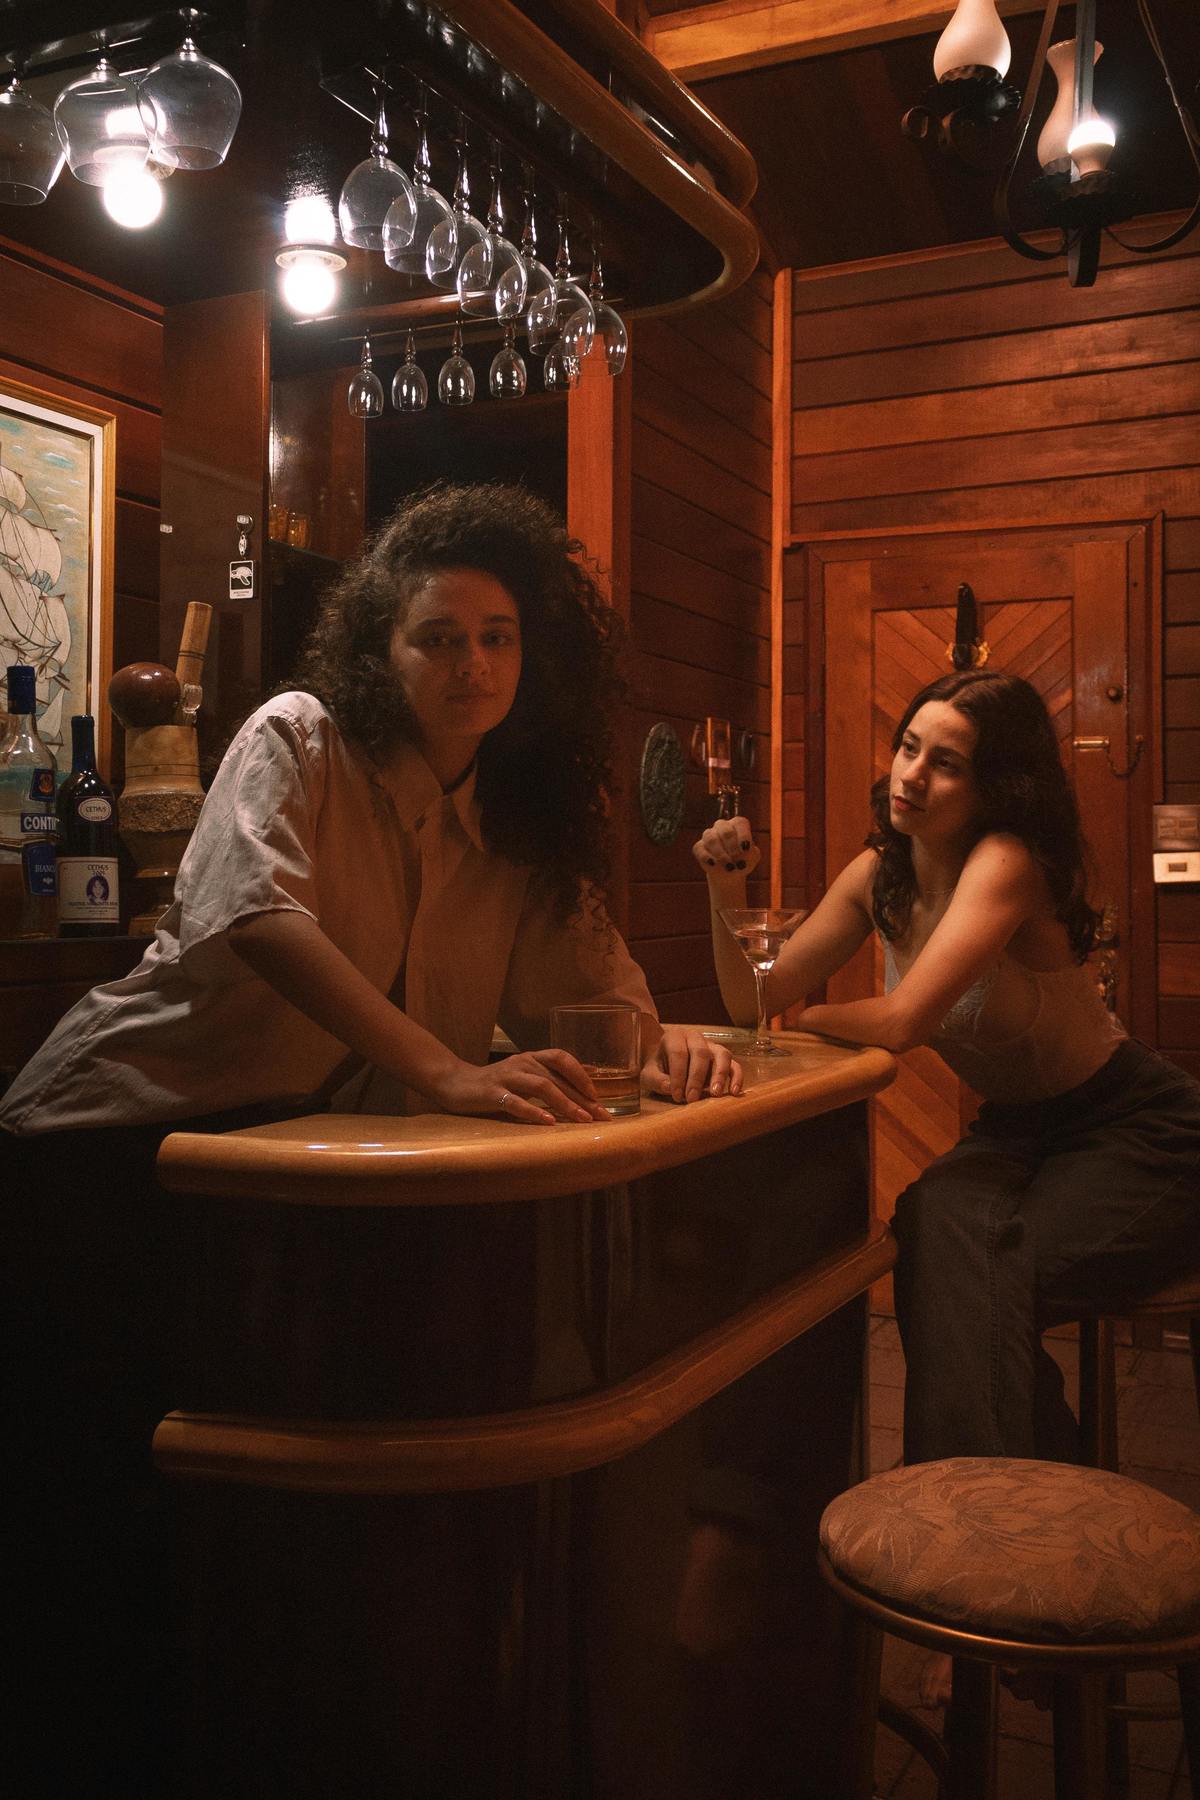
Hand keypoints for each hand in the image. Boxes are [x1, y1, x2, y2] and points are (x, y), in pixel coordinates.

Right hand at [434, 1050, 610, 1125]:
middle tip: (601, 1116)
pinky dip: (533, 1112)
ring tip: (581, 1120)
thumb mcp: (527, 1074)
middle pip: (558, 1077)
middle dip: (582, 1097)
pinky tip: (548, 1123)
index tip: (599, 1099)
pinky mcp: (491, 1093)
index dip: (583, 1076)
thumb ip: (553, 1075)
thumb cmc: (496, 1082)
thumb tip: (589, 1075)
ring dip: (564, 1103)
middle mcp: (522, 1063)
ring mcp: (507, 1077)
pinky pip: (515, 1102)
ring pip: (541, 1086)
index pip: (563, 1059)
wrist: (455, 1082)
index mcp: (532, 1058)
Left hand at [642, 1027, 743, 1103]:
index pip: (678, 1053)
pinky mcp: (723, 1059)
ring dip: (720, 1075)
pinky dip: (737, 1077)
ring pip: (722, 1055)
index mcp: (674, 1037)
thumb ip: (655, 1080)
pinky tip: (734, 1092)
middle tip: (692, 1099)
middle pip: (700, 1053)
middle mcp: (695, 1038)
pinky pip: (735, 1064)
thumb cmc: (658, 1069)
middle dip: (696, 1078)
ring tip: (715, 1094)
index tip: (676, 1095)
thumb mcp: (649, 1074)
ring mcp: (712, 1046)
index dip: (678, 1075)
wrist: (667, 1064)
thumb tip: (669, 1087)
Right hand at [692, 814, 760, 881]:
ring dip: (719, 853)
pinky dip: (706, 857)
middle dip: (730, 844)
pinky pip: (699, 848)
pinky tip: (714, 865)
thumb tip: (742, 853)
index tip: (746, 850)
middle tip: (736, 857)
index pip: (740, 823)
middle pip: (724, 828)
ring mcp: (709, 835)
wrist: (730, 874)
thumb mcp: (752, 858)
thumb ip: (751, 853)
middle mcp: (723, 826)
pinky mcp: (699, 846)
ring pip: (710, 838)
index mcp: (738, 825)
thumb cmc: (744, 861)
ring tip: (728, 866)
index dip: (743, 835)